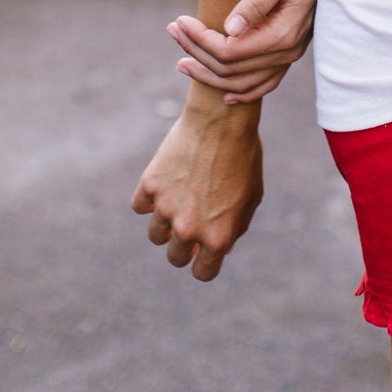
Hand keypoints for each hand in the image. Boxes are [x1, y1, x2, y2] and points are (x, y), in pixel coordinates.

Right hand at [130, 99, 263, 281]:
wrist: (222, 119)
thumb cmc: (243, 155)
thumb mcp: (251, 197)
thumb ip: (235, 227)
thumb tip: (220, 249)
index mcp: (217, 237)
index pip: (202, 273)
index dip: (204, 264)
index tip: (203, 252)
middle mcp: (189, 229)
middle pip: (175, 257)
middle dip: (183, 246)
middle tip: (189, 224)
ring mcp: (166, 208)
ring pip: (155, 235)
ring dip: (166, 222)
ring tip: (180, 198)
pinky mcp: (150, 185)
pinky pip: (140, 206)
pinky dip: (149, 198)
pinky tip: (165, 183)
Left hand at [166, 0, 327, 103]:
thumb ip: (257, 0)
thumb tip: (229, 28)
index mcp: (283, 32)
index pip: (230, 51)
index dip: (200, 40)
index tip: (179, 21)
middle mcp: (288, 50)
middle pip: (230, 68)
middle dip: (196, 52)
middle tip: (172, 30)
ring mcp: (290, 55)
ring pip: (243, 82)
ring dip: (209, 73)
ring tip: (182, 59)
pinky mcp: (290, 52)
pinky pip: (264, 84)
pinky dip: (241, 92)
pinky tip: (222, 92)